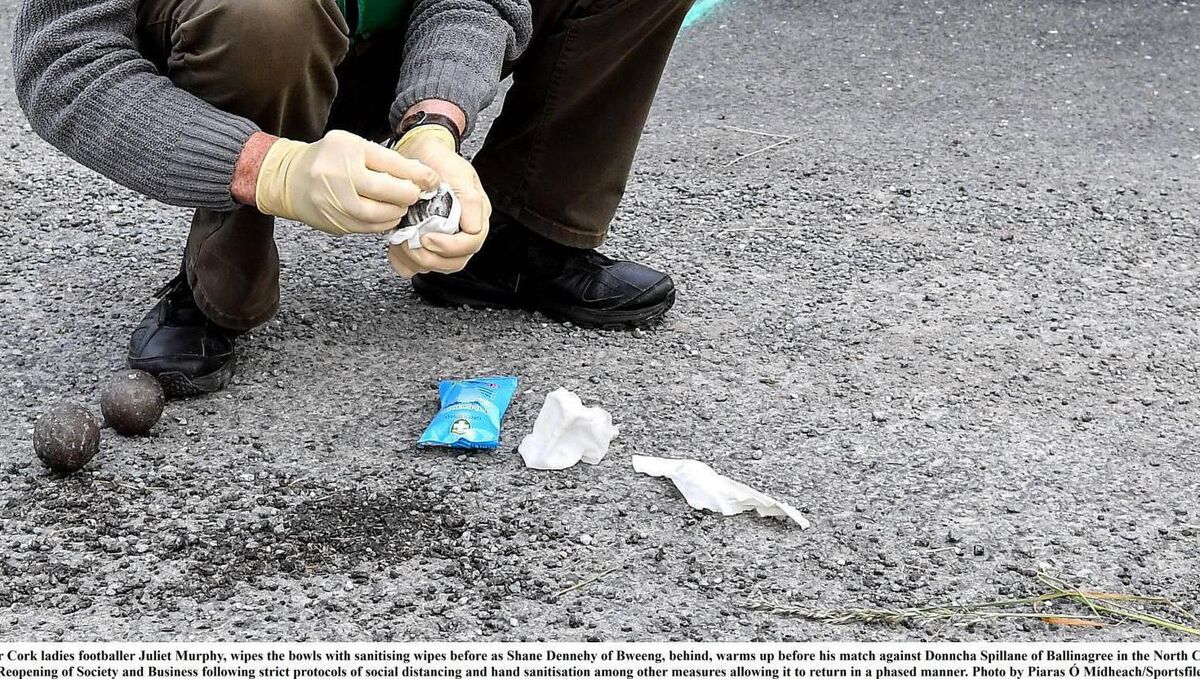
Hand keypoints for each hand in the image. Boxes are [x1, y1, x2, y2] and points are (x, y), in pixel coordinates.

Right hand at [254, 130, 439, 235]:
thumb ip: (385, 159)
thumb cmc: (327, 158)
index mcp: (347, 150)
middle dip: (408, 195)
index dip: (417, 175)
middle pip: (387, 193)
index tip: (431, 180)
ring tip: (401, 205)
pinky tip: (387, 215)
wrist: (289, 179)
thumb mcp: (353, 146)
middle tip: (415, 194)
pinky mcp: (335, 223)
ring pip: (379, 215)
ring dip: (397, 212)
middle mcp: (339, 177)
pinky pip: (367, 228)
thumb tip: (420, 175)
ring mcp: (335, 203)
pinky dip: (383, 223)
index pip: (391, 164)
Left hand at [387, 126, 490, 277]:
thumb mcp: (457, 172)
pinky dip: (404, 263)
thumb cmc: (439, 160)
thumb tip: (474, 228)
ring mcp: (442, 238)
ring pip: (436, 265)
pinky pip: (417, 265)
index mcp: (475, 216)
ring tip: (400, 243)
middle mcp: (461, 231)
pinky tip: (396, 249)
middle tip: (410, 245)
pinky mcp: (424, 242)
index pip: (470, 244)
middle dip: (430, 258)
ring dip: (415, 260)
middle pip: (454, 261)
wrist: (417, 151)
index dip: (449, 247)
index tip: (428, 238)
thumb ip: (470, 200)